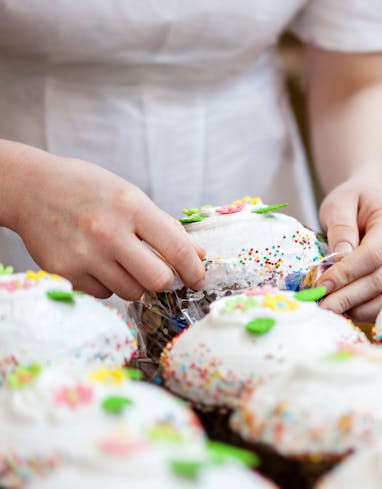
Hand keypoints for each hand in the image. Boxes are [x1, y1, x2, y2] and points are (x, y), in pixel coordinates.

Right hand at [13, 155, 204, 299]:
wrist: (32, 189)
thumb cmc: (90, 191)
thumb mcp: (132, 196)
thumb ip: (166, 227)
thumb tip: (198, 255)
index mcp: (132, 207)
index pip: (176, 248)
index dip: (194, 270)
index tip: (199, 279)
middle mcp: (108, 232)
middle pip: (158, 280)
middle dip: (166, 281)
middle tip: (163, 275)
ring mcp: (85, 255)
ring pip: (132, 292)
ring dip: (136, 283)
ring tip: (123, 261)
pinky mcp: (65, 272)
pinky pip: (104, 294)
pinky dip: (108, 284)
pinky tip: (98, 263)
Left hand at [316, 181, 381, 321]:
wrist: (370, 203)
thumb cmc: (353, 202)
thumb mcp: (339, 204)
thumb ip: (340, 227)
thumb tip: (341, 257)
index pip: (373, 255)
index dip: (347, 273)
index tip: (321, 285)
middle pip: (379, 280)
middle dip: (348, 296)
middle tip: (321, 306)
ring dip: (357, 308)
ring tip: (330, 310)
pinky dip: (365, 311)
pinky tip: (344, 310)